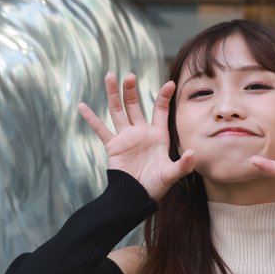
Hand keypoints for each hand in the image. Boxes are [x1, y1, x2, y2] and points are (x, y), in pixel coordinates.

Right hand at [79, 73, 194, 201]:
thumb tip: (192, 153)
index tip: (169, 84)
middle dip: (131, 90)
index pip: (160, 110)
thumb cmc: (155, 186)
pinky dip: (91, 118)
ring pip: (118, 111)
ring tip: (110, 76)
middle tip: (129, 76)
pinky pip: (100, 129)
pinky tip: (82, 106)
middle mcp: (141, 132)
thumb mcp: (171, 175)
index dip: (164, 97)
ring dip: (113, 94)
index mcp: (157, 135)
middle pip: (134, 105)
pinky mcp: (113, 145)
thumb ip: (183, 165)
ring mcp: (126, 137)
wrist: (136, 197)